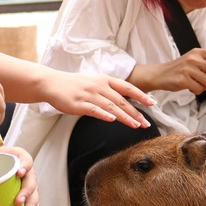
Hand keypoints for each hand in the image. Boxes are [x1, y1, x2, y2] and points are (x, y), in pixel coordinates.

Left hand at [0, 145, 39, 205]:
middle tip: (17, 202)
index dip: (25, 164)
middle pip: (31, 179)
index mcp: (14, 156)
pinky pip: (32, 201)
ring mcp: (25, 182)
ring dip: (32, 205)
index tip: (19, 173)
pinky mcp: (24, 193)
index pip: (25, 157)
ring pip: (34, 193)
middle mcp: (23, 168)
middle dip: (27, 192)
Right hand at [41, 72, 156, 128]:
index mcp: (104, 79)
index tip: (152, 104)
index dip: (141, 95)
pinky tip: (112, 120)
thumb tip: (123, 102)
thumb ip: (108, 91)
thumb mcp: (94, 82)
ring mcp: (89, 94)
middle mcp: (99, 86)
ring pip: (111, 106)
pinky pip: (94, 109)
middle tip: (146, 123)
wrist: (52, 83)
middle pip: (122, 100)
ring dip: (124, 117)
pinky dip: (104, 114)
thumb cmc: (74, 84)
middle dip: (136, 112)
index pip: (127, 87)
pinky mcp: (79, 103)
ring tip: (135, 125)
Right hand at [131, 48, 205, 94]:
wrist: (160, 74)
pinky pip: (199, 89)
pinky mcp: (183, 80)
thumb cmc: (179, 69)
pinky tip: (190, 87)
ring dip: (205, 86)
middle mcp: (193, 59)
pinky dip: (197, 91)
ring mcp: (187, 69)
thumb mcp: (192, 60)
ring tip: (197, 84)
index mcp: (197, 52)